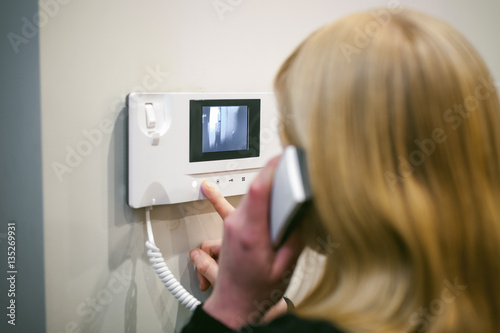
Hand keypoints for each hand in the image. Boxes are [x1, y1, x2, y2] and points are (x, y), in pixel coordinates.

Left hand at [191, 158, 303, 329]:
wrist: (234, 306)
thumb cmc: (256, 291)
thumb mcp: (284, 269)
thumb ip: (294, 239)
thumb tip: (301, 214)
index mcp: (251, 234)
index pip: (259, 190)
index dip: (271, 169)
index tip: (283, 158)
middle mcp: (237, 225)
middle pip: (256, 188)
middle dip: (274, 175)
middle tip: (292, 168)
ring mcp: (230, 224)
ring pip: (249, 195)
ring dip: (265, 186)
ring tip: (281, 179)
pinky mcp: (229, 227)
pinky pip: (232, 205)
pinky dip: (226, 196)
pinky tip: (207, 187)